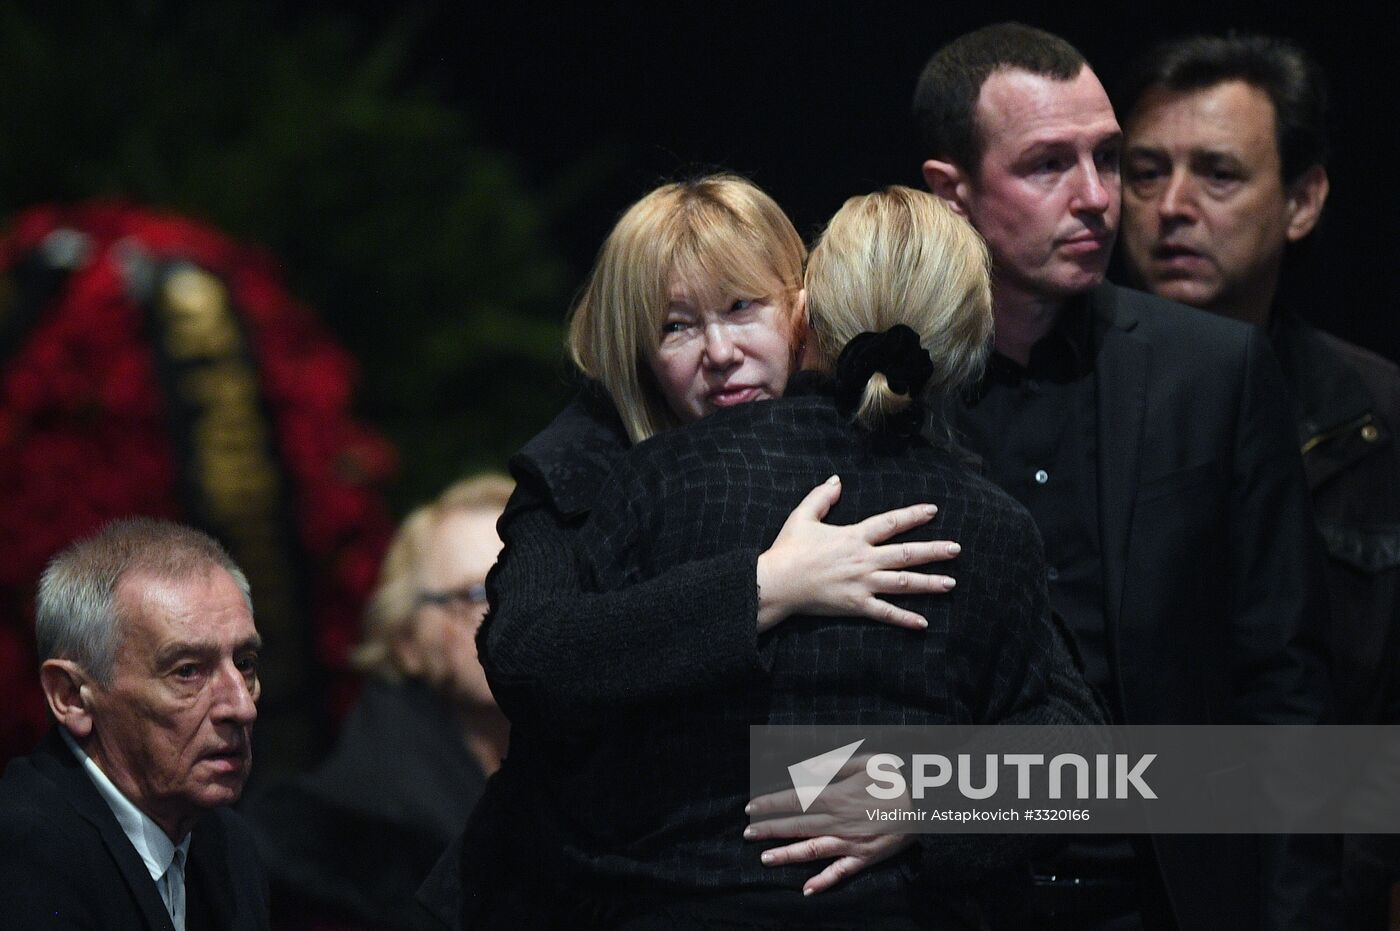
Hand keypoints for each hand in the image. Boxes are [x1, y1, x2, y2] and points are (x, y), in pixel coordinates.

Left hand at [744, 760, 916, 894]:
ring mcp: (850, 842)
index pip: (794, 800)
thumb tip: (803, 770)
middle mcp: (838, 822)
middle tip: (747, 834)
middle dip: (769, 829)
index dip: (770, 804)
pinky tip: (806, 890)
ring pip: (812, 850)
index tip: (751, 808)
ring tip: (765, 859)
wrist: (926, 803)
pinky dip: (824, 882)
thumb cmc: (893, 778)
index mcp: (836, 796)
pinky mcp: (864, 857)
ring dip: (787, 855)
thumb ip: (832, 766)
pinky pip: (841, 872)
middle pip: (797, 826)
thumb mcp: (864, 762)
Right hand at [755, 475, 957, 632]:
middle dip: (934, 551)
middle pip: (906, 554)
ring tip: (951, 583)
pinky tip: (923, 623)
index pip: (891, 523)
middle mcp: (864, 559)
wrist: (777, 582)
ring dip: (929, 583)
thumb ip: (821, 497)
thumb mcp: (802, 516)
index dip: (913, 516)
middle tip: (957, 550)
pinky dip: (905, 619)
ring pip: (903, 583)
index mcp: (854, 536)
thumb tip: (837, 480)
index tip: (933, 511)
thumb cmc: (788, 549)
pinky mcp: (856, 605)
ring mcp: (863, 583)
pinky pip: (885, 613)